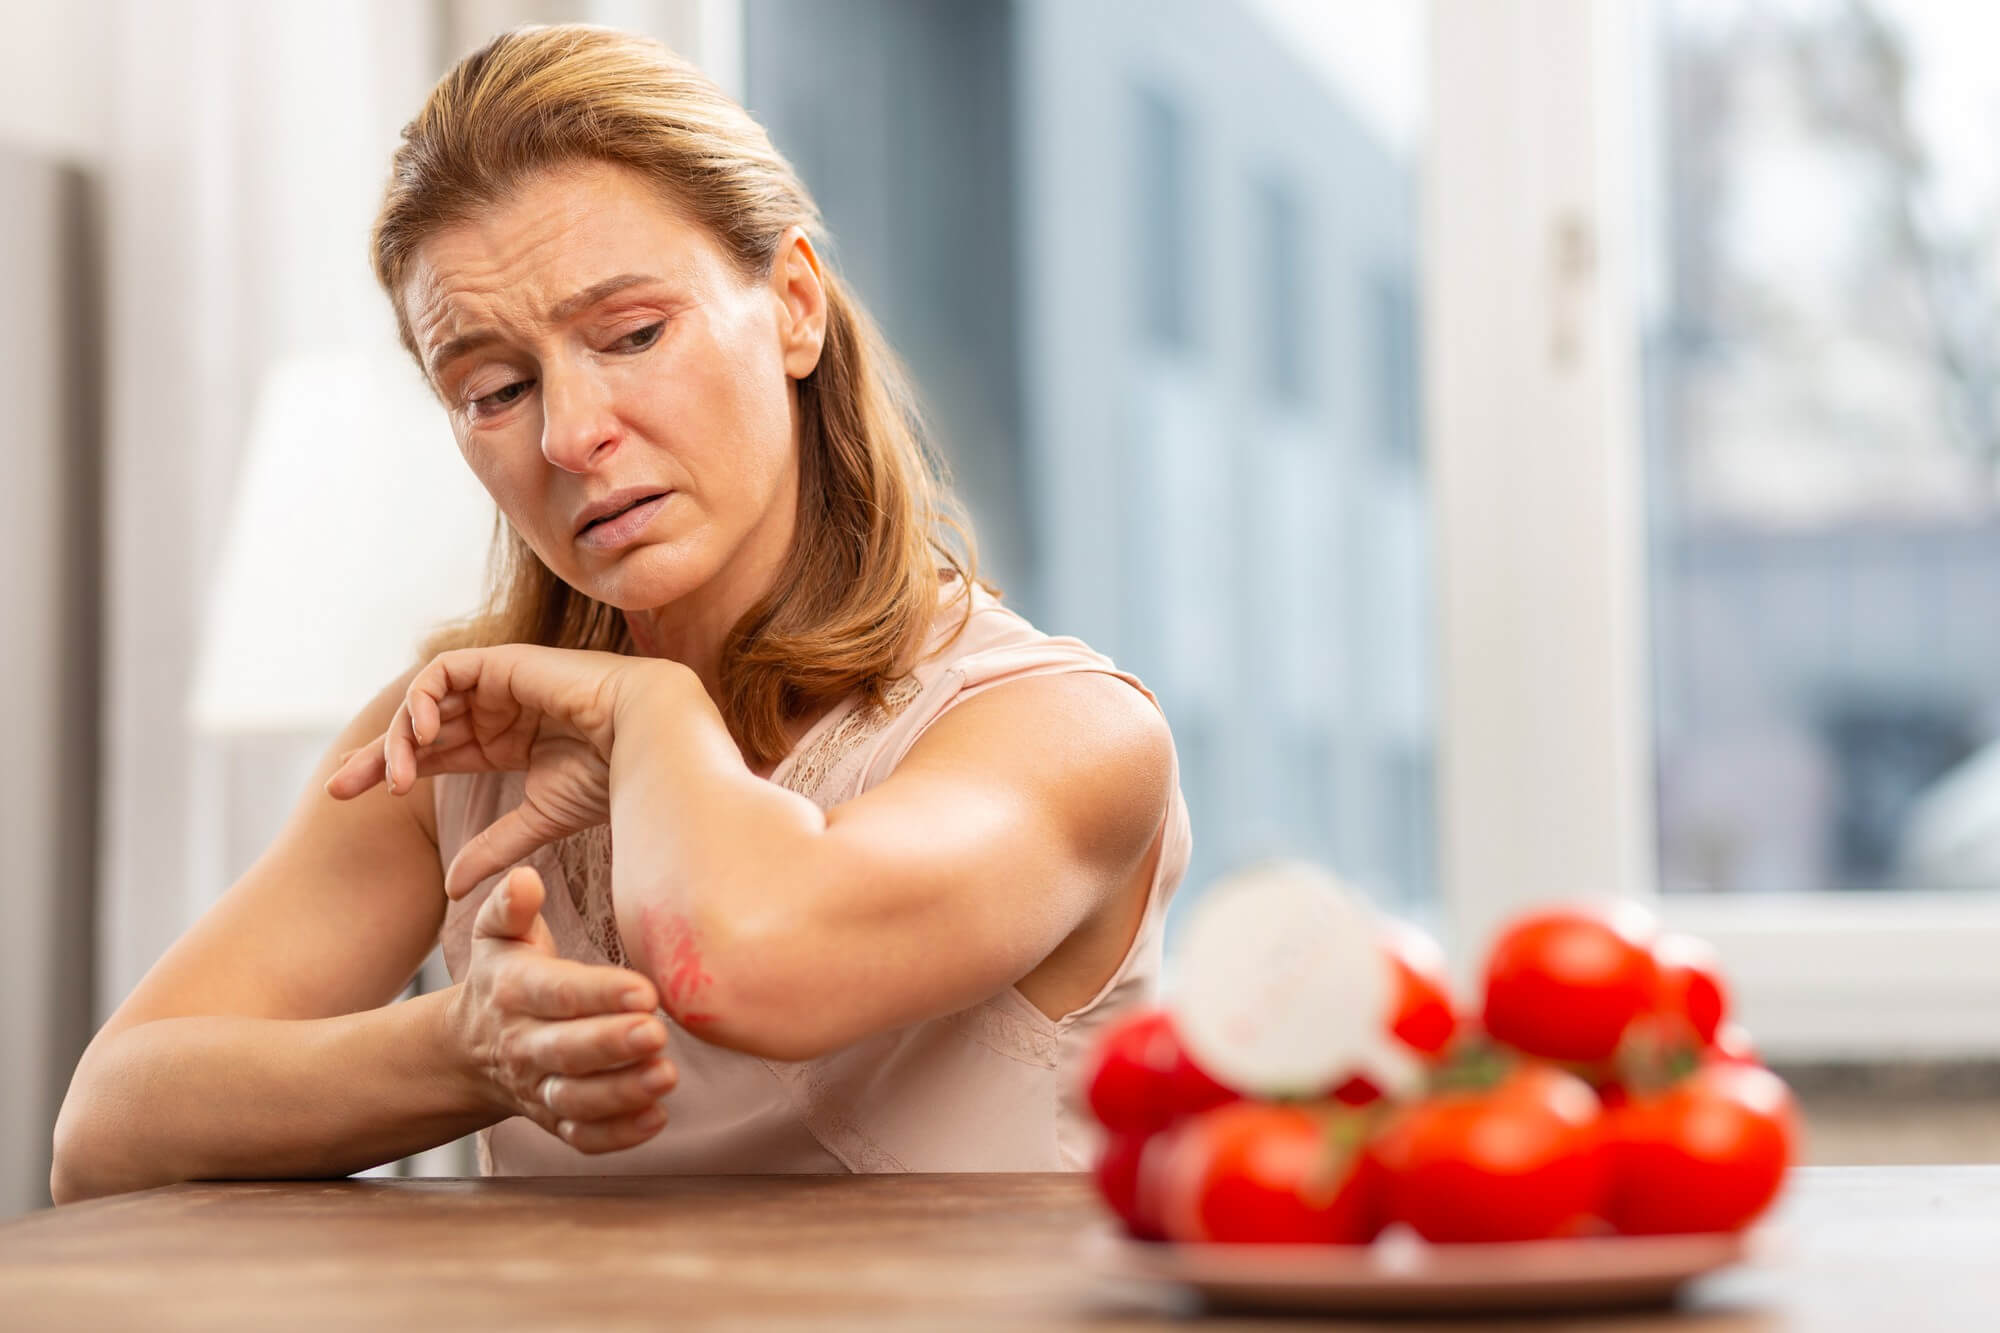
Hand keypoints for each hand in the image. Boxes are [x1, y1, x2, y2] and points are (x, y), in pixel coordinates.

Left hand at [326, 645, 662, 898]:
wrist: (649, 742)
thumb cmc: (610, 780)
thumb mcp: (538, 820)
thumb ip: (493, 847)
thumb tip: (450, 890)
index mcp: (506, 741)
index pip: (433, 751)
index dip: (389, 769)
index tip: (347, 797)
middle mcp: (498, 709)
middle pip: (419, 726)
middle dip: (376, 755)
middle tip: (339, 788)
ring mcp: (500, 683)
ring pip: (426, 699)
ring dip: (402, 736)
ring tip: (396, 777)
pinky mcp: (504, 662)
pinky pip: (444, 671)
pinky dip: (424, 699)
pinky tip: (423, 737)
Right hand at [448, 865, 678, 1153]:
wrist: (472, 1047)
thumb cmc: (505, 976)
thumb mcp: (498, 936)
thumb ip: (510, 906)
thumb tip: (523, 879)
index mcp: (514, 992)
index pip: (557, 993)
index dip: (599, 993)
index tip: (644, 989)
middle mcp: (524, 1044)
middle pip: (567, 1051)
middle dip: (613, 1044)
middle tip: (656, 1033)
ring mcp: (539, 1087)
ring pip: (577, 1099)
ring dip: (621, 1093)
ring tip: (665, 1076)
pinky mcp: (555, 1120)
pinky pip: (583, 1137)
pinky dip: (618, 1136)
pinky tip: (656, 1119)